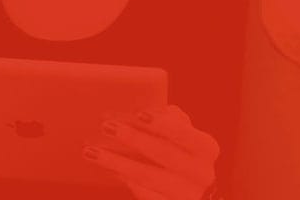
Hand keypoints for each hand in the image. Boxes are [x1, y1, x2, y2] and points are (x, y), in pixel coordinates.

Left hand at [81, 104, 219, 199]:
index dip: (162, 124)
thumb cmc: (179, 148)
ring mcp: (188, 195)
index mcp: (207, 148)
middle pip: (164, 155)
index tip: (138, 113)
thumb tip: (144, 107)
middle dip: (134, 139)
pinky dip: (125, 180)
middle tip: (107, 126)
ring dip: (118, 162)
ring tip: (93, 151)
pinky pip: (145, 195)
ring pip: (149, 177)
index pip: (185, 133)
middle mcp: (202, 174)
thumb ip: (168, 118)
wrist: (190, 187)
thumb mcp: (182, 131)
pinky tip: (109, 169)